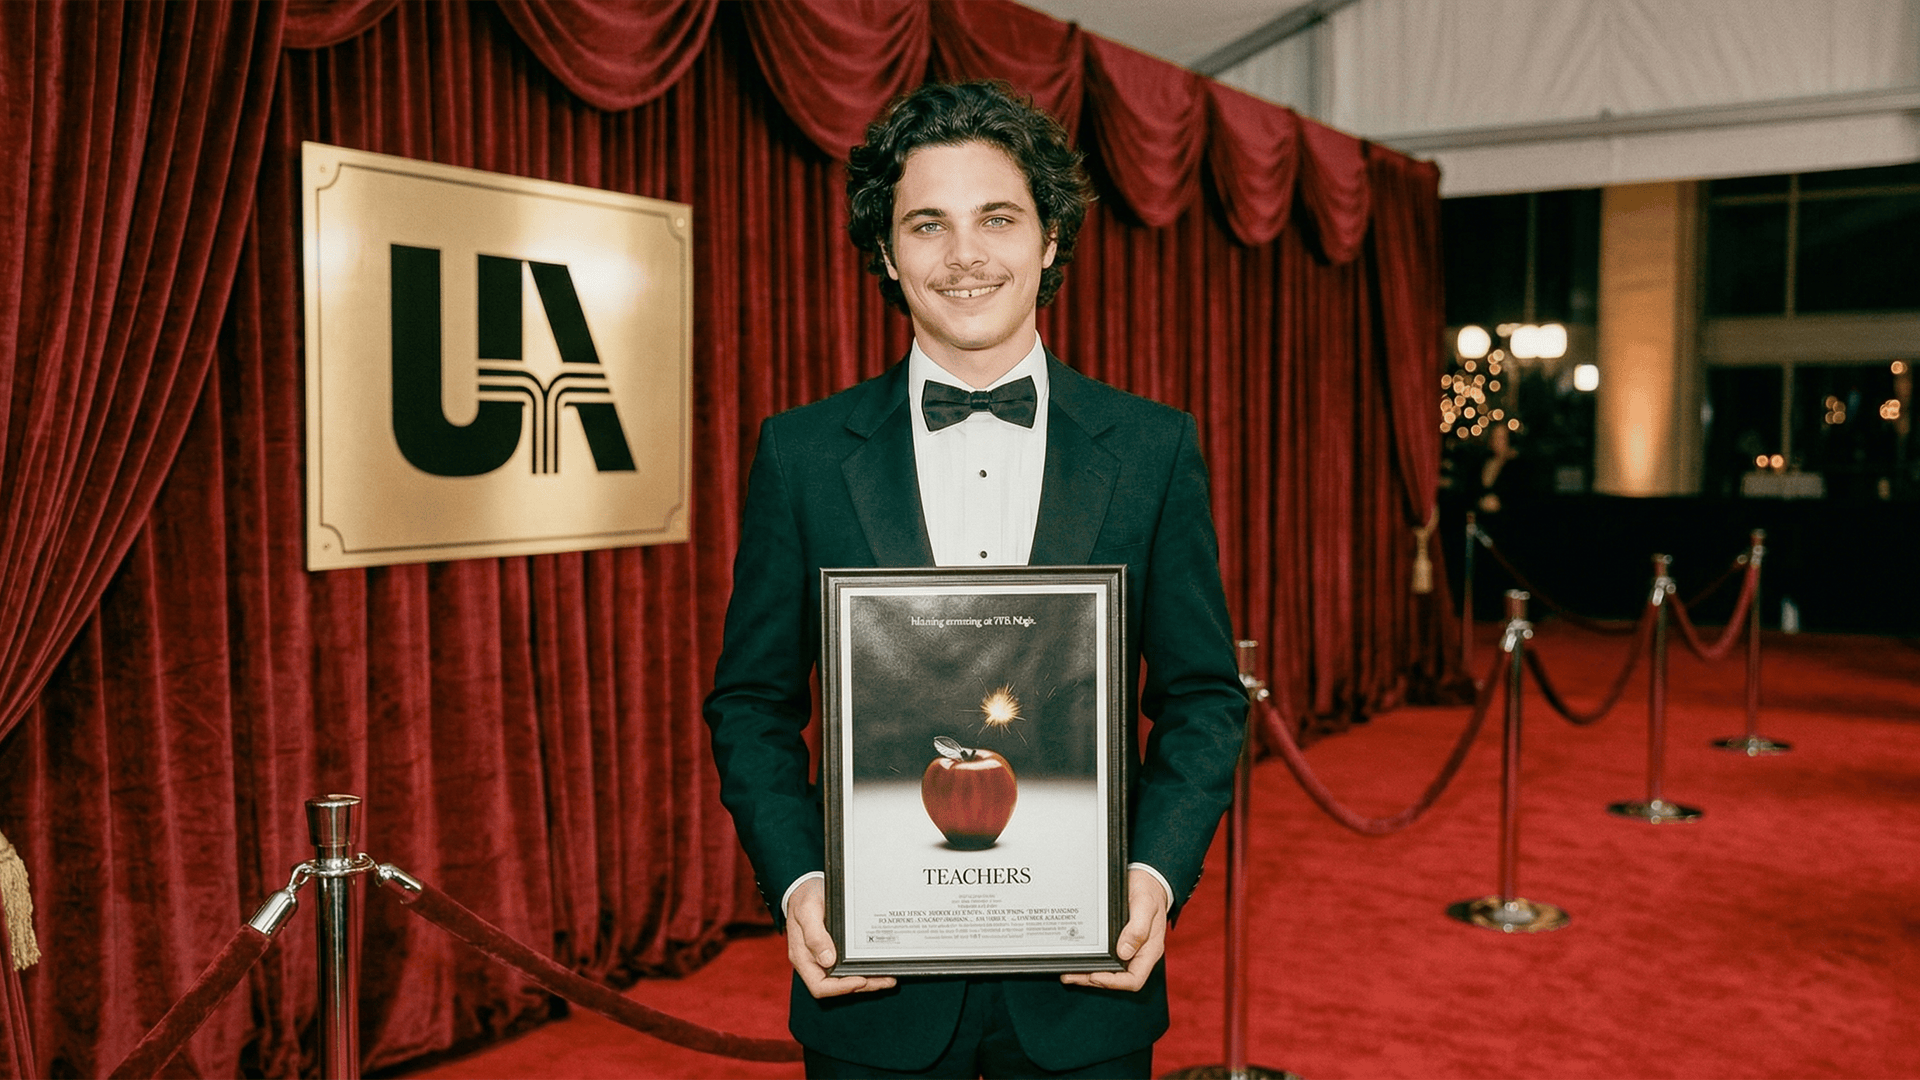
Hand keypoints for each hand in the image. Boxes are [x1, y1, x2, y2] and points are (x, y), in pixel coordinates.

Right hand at [786, 876, 897, 998]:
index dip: (841, 988)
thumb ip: (815, 934)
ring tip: (887, 978)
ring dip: (867, 980)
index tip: (861, 980)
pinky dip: (863, 968)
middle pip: (837, 985)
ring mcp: (823, 957)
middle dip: (862, 985)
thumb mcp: (808, 910)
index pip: (820, 985)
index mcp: (803, 957)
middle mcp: (813, 961)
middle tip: (884, 980)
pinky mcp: (834, 950)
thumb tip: (827, 959)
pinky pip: (848, 966)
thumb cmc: (804, 897)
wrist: (806, 886)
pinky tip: (878, 966)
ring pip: (845, 978)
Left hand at [1060, 868, 1167, 991]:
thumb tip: (1124, 952)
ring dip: (1089, 973)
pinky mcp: (1119, 941)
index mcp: (1149, 950)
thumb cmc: (1149, 891)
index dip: (1114, 982)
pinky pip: (1106, 957)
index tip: (1095, 976)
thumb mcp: (1145, 905)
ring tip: (1069, 973)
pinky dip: (1092, 960)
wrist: (1148, 880)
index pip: (1134, 979)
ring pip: (1109, 970)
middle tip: (1072, 975)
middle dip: (1093, 979)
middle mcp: (1138, 953)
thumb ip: (1137, 928)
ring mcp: (1129, 949)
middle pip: (1118, 978)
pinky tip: (1079, 958)